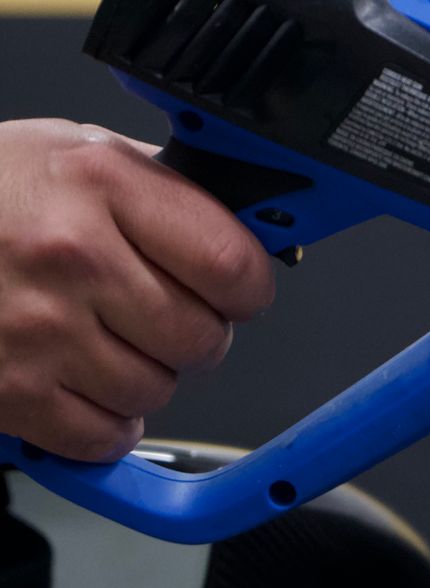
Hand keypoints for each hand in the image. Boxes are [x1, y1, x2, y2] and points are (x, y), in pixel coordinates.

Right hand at [0, 120, 274, 460]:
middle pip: (201, 336)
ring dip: (148, 377)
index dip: (248, 286)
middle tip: (166, 317)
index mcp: (102, 184)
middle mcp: (73, 256)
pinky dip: (105, 424)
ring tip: (110, 342)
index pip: (231, 262)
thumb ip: (159, 186)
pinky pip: (101, 436)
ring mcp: (37, 328)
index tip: (239, 288)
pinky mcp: (7, 391)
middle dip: (198, 335)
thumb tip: (246, 220)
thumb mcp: (73, 150)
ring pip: (156, 390)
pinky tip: (83, 385)